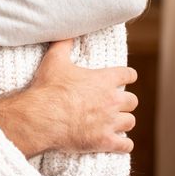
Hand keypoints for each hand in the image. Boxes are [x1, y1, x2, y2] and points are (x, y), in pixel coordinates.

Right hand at [0, 39, 137, 155]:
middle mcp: (112, 100)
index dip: (128, 75)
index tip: (127, 77)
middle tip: (116, 102)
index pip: (128, 74)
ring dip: (124, 121)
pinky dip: (124, 144)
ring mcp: (110, 122)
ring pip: (130, 122)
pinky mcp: (105, 141)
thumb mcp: (55, 59)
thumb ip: (64, 43)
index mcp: (104, 80)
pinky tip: (120, 143)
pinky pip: (125, 145)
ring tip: (117, 122)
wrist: (43, 116)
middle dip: (125, 101)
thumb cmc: (49, 88)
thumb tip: (67, 30)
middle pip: (132, 100)